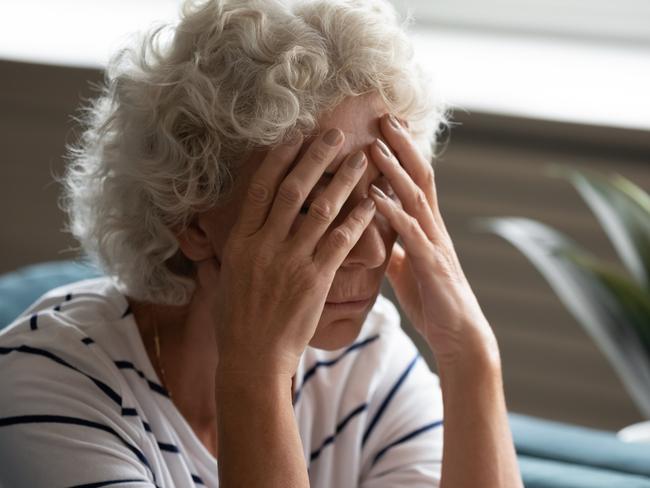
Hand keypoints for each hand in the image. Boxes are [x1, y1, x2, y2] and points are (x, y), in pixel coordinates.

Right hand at [198, 128, 376, 378]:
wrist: (253, 359)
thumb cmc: (235, 322)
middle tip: (336, 135)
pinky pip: (342, 242)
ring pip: (322, 210)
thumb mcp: (221, 280)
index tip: (295, 137)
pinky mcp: (317, 280)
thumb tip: (212, 236)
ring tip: (361, 159)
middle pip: (294, 190)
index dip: (279, 160)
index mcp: (240, 242)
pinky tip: (372, 203)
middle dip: (316, 158)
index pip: (260, 190)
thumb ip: (221, 252)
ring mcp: (292, 262)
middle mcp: (265, 246)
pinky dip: (358, 219)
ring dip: (344, 181)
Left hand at [368, 114, 497, 364]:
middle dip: (402, 146)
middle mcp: (433, 229)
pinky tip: (374, 196)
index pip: (416, 181)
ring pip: (416, 198)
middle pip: (420, 177)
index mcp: (426, 229)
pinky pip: (410, 234)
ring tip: (375, 146)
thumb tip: (378, 236)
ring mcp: (434, 245)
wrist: (460, 338)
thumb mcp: (408, 271)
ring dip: (395, 170)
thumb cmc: (434, 303)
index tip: (386, 127)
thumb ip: (397, 249)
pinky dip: (392, 212)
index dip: (403, 153)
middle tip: (383, 116)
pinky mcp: (431, 266)